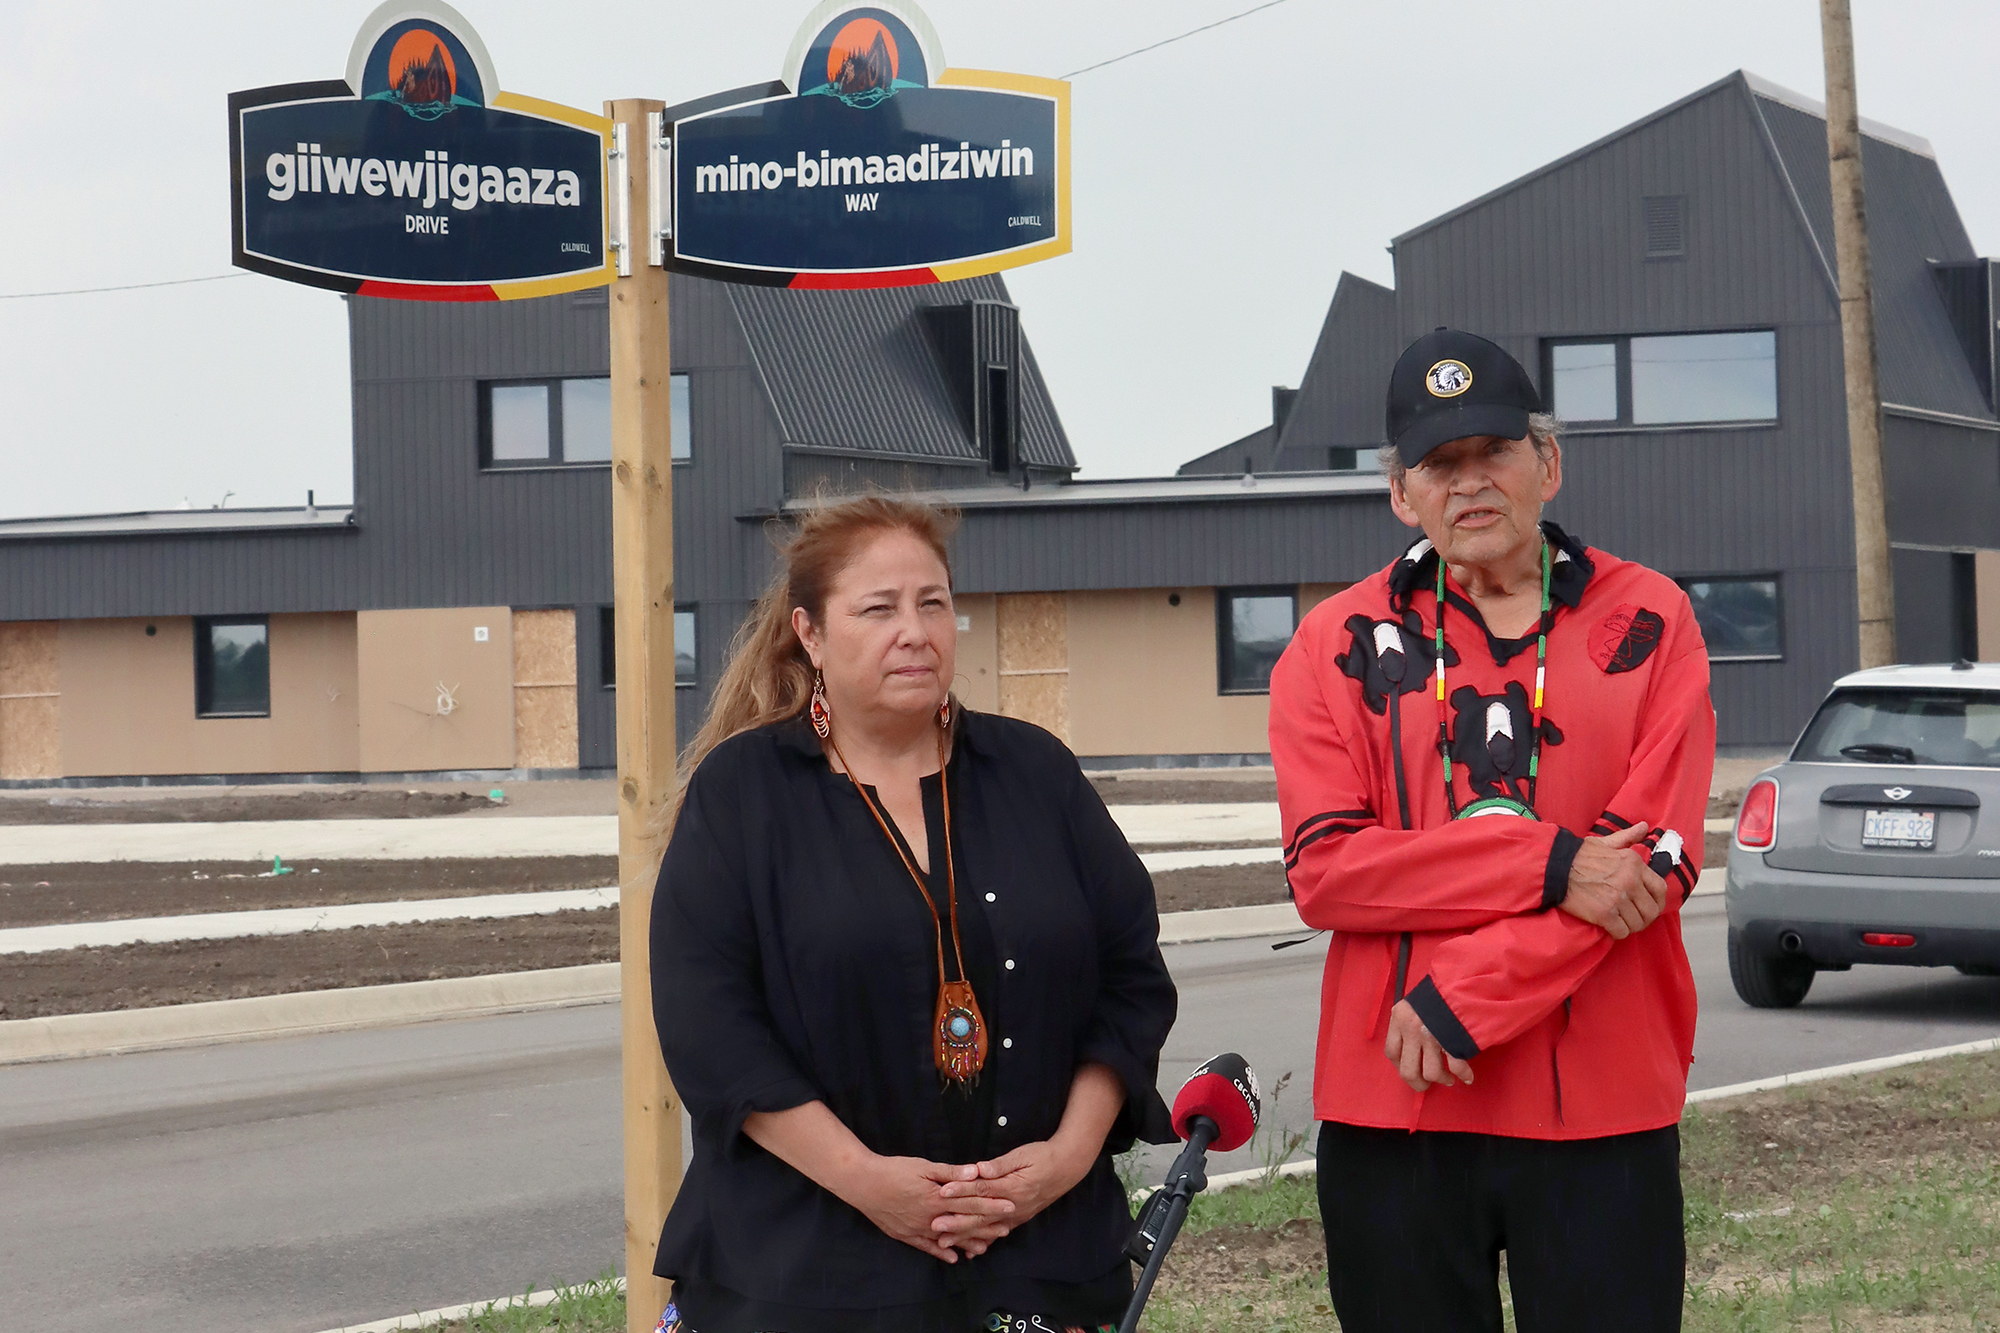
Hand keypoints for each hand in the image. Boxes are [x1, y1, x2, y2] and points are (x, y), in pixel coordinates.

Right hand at [842, 1155, 1013, 1262]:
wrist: (863, 1183)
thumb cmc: (893, 1170)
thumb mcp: (923, 1167)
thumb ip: (950, 1173)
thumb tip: (975, 1173)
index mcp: (937, 1198)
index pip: (971, 1202)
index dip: (991, 1205)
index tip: (1009, 1207)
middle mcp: (930, 1217)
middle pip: (963, 1223)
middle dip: (986, 1226)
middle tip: (1006, 1230)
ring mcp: (917, 1229)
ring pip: (948, 1238)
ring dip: (967, 1243)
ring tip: (985, 1247)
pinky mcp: (905, 1235)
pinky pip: (926, 1247)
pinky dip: (940, 1252)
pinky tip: (953, 1258)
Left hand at [935, 1139, 1092, 1254]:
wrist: (1067, 1168)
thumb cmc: (1043, 1156)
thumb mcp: (1022, 1155)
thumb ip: (1000, 1165)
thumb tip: (980, 1168)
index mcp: (1012, 1187)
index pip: (982, 1189)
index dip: (961, 1190)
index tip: (942, 1192)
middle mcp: (1013, 1206)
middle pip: (981, 1215)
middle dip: (956, 1222)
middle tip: (935, 1226)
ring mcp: (1016, 1215)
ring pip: (987, 1228)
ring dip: (966, 1236)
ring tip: (945, 1242)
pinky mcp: (1019, 1218)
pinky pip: (999, 1233)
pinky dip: (985, 1242)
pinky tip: (972, 1251)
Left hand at [1383, 998, 1473, 1092]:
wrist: (1461, 979)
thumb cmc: (1437, 990)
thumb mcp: (1413, 1002)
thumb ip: (1407, 1022)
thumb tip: (1409, 1046)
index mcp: (1400, 1018)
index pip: (1392, 1052)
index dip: (1400, 1066)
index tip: (1411, 1069)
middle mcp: (1412, 1030)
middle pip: (1408, 1071)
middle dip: (1418, 1084)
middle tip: (1426, 1085)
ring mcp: (1433, 1036)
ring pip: (1432, 1073)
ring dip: (1441, 1079)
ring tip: (1448, 1078)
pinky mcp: (1453, 1040)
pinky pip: (1456, 1066)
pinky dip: (1463, 1074)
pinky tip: (1466, 1077)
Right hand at [1559, 822, 1667, 939]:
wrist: (1555, 867)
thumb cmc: (1579, 854)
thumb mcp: (1607, 842)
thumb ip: (1628, 837)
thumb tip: (1644, 826)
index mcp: (1634, 864)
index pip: (1660, 888)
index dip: (1657, 901)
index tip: (1650, 906)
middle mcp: (1630, 881)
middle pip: (1651, 910)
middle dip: (1645, 918)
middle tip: (1635, 920)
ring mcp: (1618, 899)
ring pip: (1637, 923)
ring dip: (1630, 926)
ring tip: (1621, 924)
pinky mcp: (1604, 914)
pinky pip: (1621, 931)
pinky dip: (1618, 933)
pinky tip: (1610, 928)